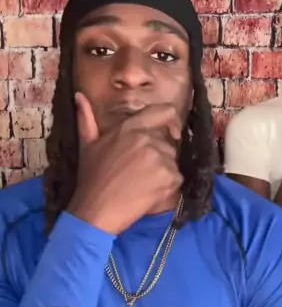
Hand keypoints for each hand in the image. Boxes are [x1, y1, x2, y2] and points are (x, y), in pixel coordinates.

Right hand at [68, 93, 183, 234]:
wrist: (96, 210)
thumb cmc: (91, 179)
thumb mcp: (87, 145)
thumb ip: (86, 118)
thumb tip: (79, 96)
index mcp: (130, 128)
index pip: (164, 111)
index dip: (171, 121)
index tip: (171, 133)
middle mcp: (147, 139)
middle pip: (168, 143)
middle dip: (159, 157)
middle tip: (140, 173)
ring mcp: (160, 158)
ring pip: (172, 162)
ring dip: (163, 173)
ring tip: (141, 185)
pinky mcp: (169, 178)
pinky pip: (177, 179)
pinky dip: (167, 188)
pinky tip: (148, 194)